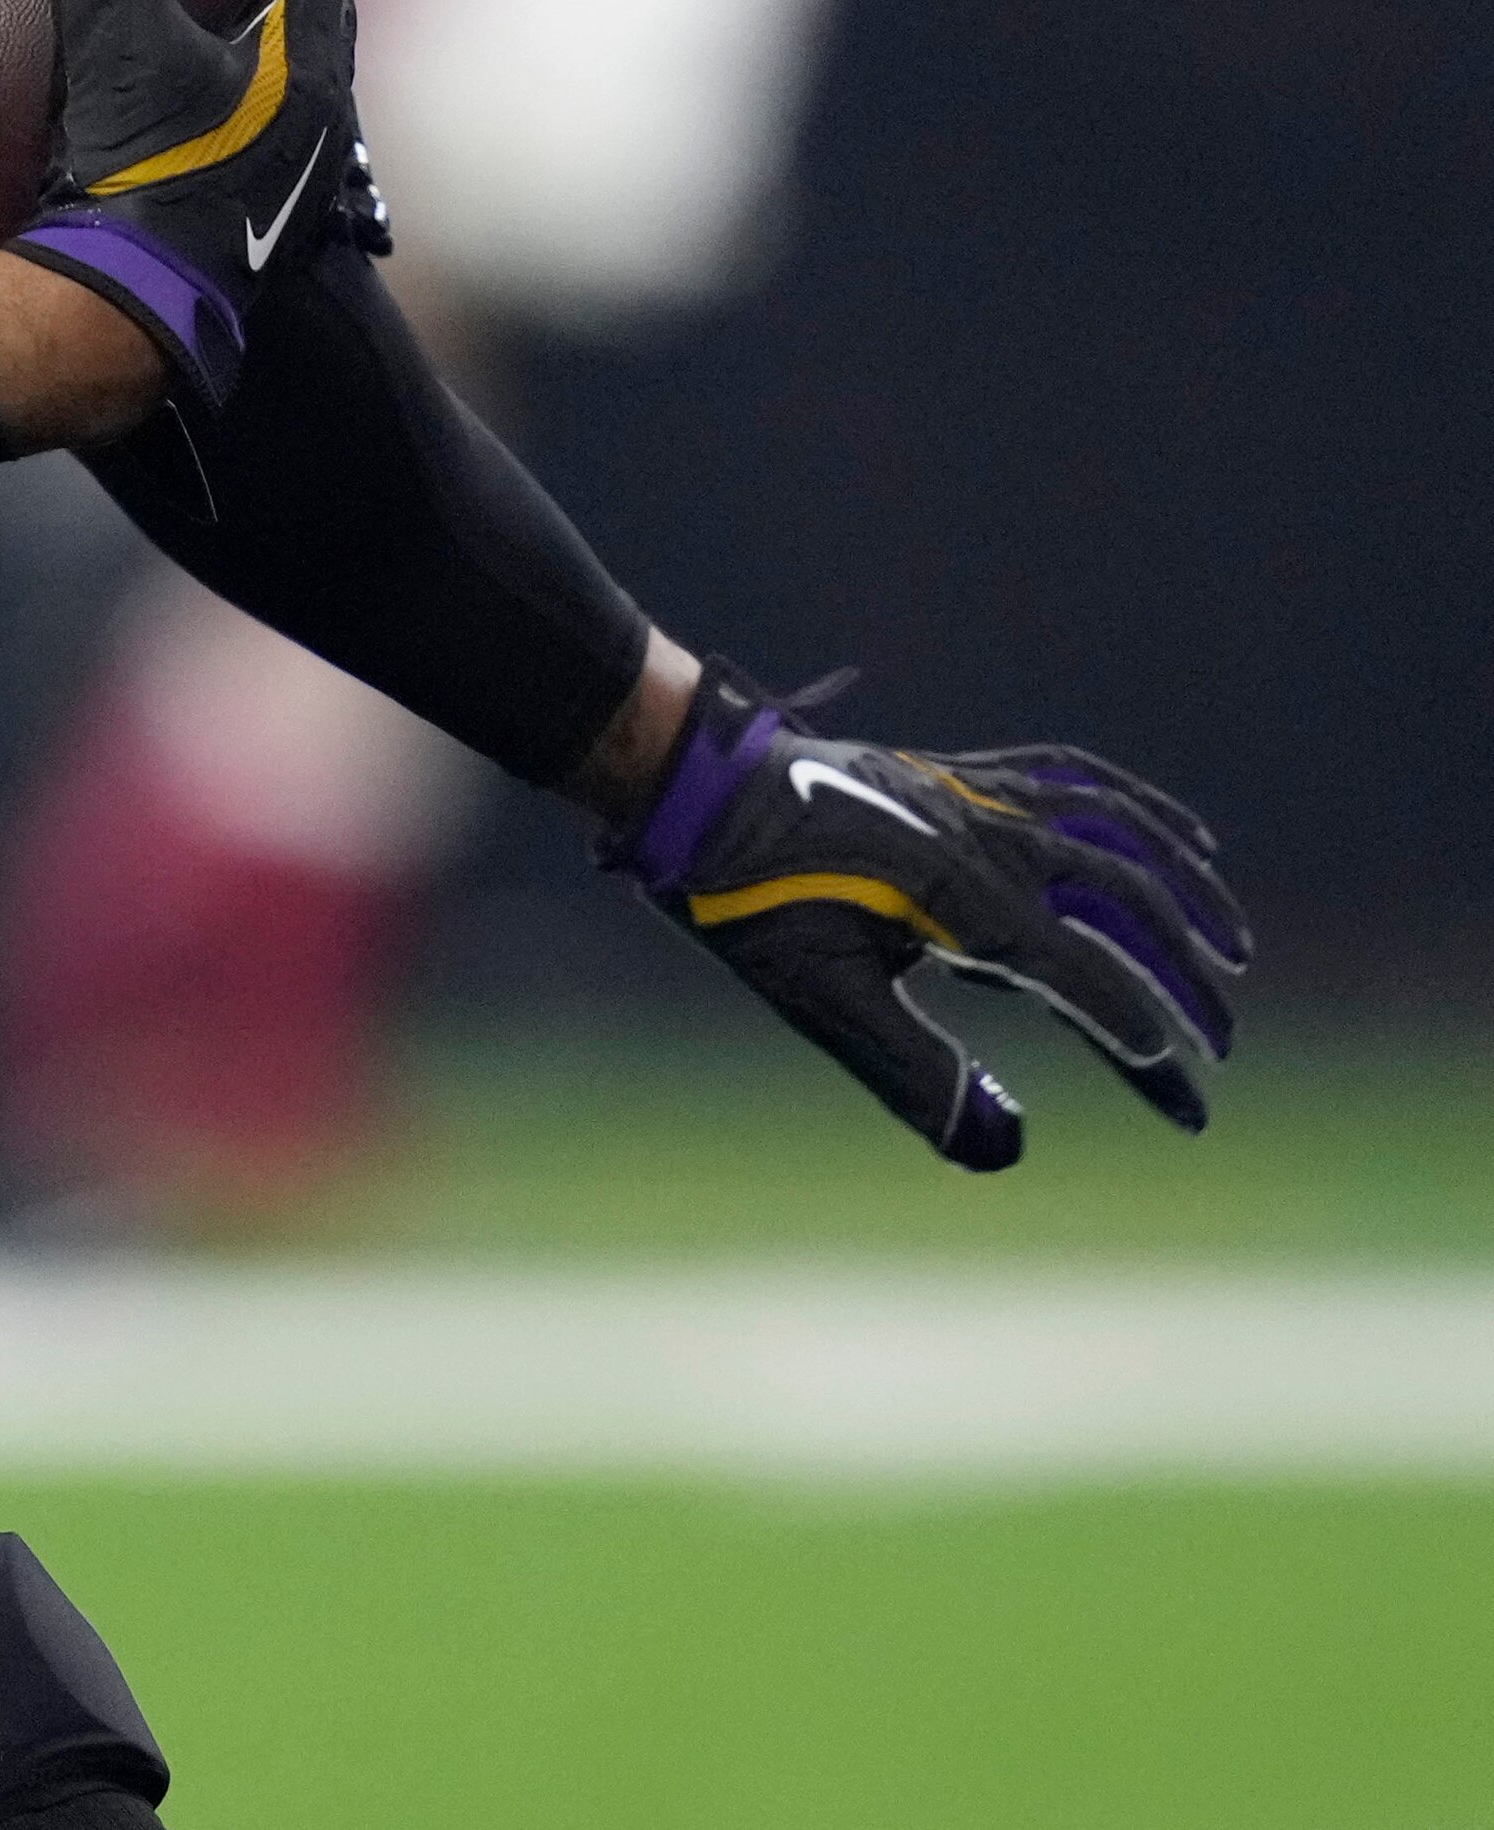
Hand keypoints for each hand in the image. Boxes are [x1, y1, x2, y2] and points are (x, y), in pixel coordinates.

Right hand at [3, 0, 356, 415]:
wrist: (141, 307)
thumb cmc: (147, 172)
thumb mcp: (115, 41)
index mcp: (306, 56)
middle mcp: (323, 109)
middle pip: (319, 0)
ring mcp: (301, 166)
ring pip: (300, 66)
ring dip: (263, 20)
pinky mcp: (266, 209)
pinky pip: (270, 118)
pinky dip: (239, 82)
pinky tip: (189, 94)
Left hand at [606, 660, 1252, 1170]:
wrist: (687, 785)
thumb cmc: (742, 895)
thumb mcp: (817, 997)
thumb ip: (912, 1067)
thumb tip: (996, 1146)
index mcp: (958, 897)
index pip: (1081, 980)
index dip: (1139, 1040)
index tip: (1186, 1102)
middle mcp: (987, 836)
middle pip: (1122, 906)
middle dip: (1182, 981)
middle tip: (1218, 1052)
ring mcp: (977, 796)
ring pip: (1117, 836)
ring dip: (1185, 892)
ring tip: (1234, 951)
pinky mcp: (960, 775)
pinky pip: (1075, 781)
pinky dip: (1142, 809)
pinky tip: (1184, 837)